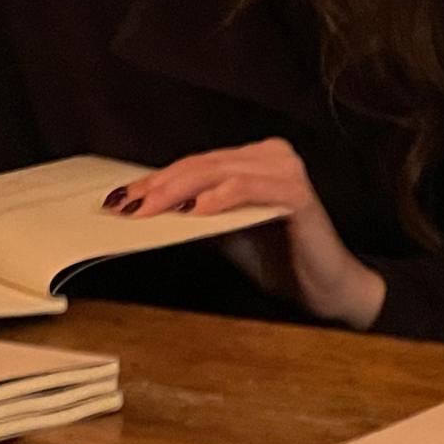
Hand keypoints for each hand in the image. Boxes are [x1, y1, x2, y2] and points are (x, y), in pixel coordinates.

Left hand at [105, 139, 385, 328]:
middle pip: (202, 164)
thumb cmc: (276, 259)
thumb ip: (193, 214)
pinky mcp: (296, 193)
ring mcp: (285, 169)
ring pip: (219, 171)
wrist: (325, 289)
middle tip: (125, 204)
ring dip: (179, 190)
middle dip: (159, 186)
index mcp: (253, 158)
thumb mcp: (223, 233)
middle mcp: (271, 154)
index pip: (195, 164)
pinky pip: (248, 188)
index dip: (155, 180)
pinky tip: (194, 212)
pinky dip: (218, 198)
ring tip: (149, 208)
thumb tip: (143, 207)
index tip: (119, 198)